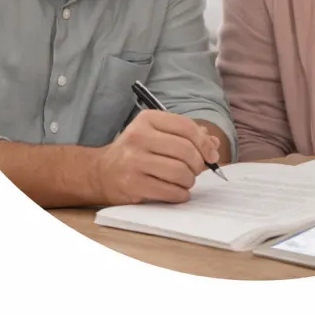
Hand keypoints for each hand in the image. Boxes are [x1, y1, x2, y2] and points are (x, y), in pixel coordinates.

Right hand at [91, 110, 220, 204]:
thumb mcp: (156, 134)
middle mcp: (138, 137)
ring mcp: (134, 161)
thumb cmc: (136, 152)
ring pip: (180, 172)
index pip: (186, 127)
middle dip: (198, 164)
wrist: (101, 172)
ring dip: (189, 180)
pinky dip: (180, 194)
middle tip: (196, 170)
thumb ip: (185, 136)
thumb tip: (213, 144)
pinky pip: (170, 191)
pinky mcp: (133, 185)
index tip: (212, 155)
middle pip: (186, 151)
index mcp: (147, 119)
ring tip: (184, 181)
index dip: (205, 143)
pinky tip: (176, 191)